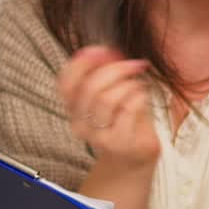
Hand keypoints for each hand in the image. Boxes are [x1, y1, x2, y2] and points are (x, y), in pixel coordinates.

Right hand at [58, 45, 159, 170]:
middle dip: (114, 69)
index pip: (65, 82)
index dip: (82, 62)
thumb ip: (107, 73)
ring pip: (107, 98)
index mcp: (73, 109)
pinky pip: (128, 109)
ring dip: (128, 84)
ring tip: (138, 85)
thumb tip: (109, 51)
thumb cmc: (124, 122)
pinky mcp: (119, 143)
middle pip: (89, 87)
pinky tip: (143, 97)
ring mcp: (98, 137)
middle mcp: (80, 124)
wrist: (133, 158)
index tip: (103, 50)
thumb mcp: (112, 95)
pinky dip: (139, 96)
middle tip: (132, 64)